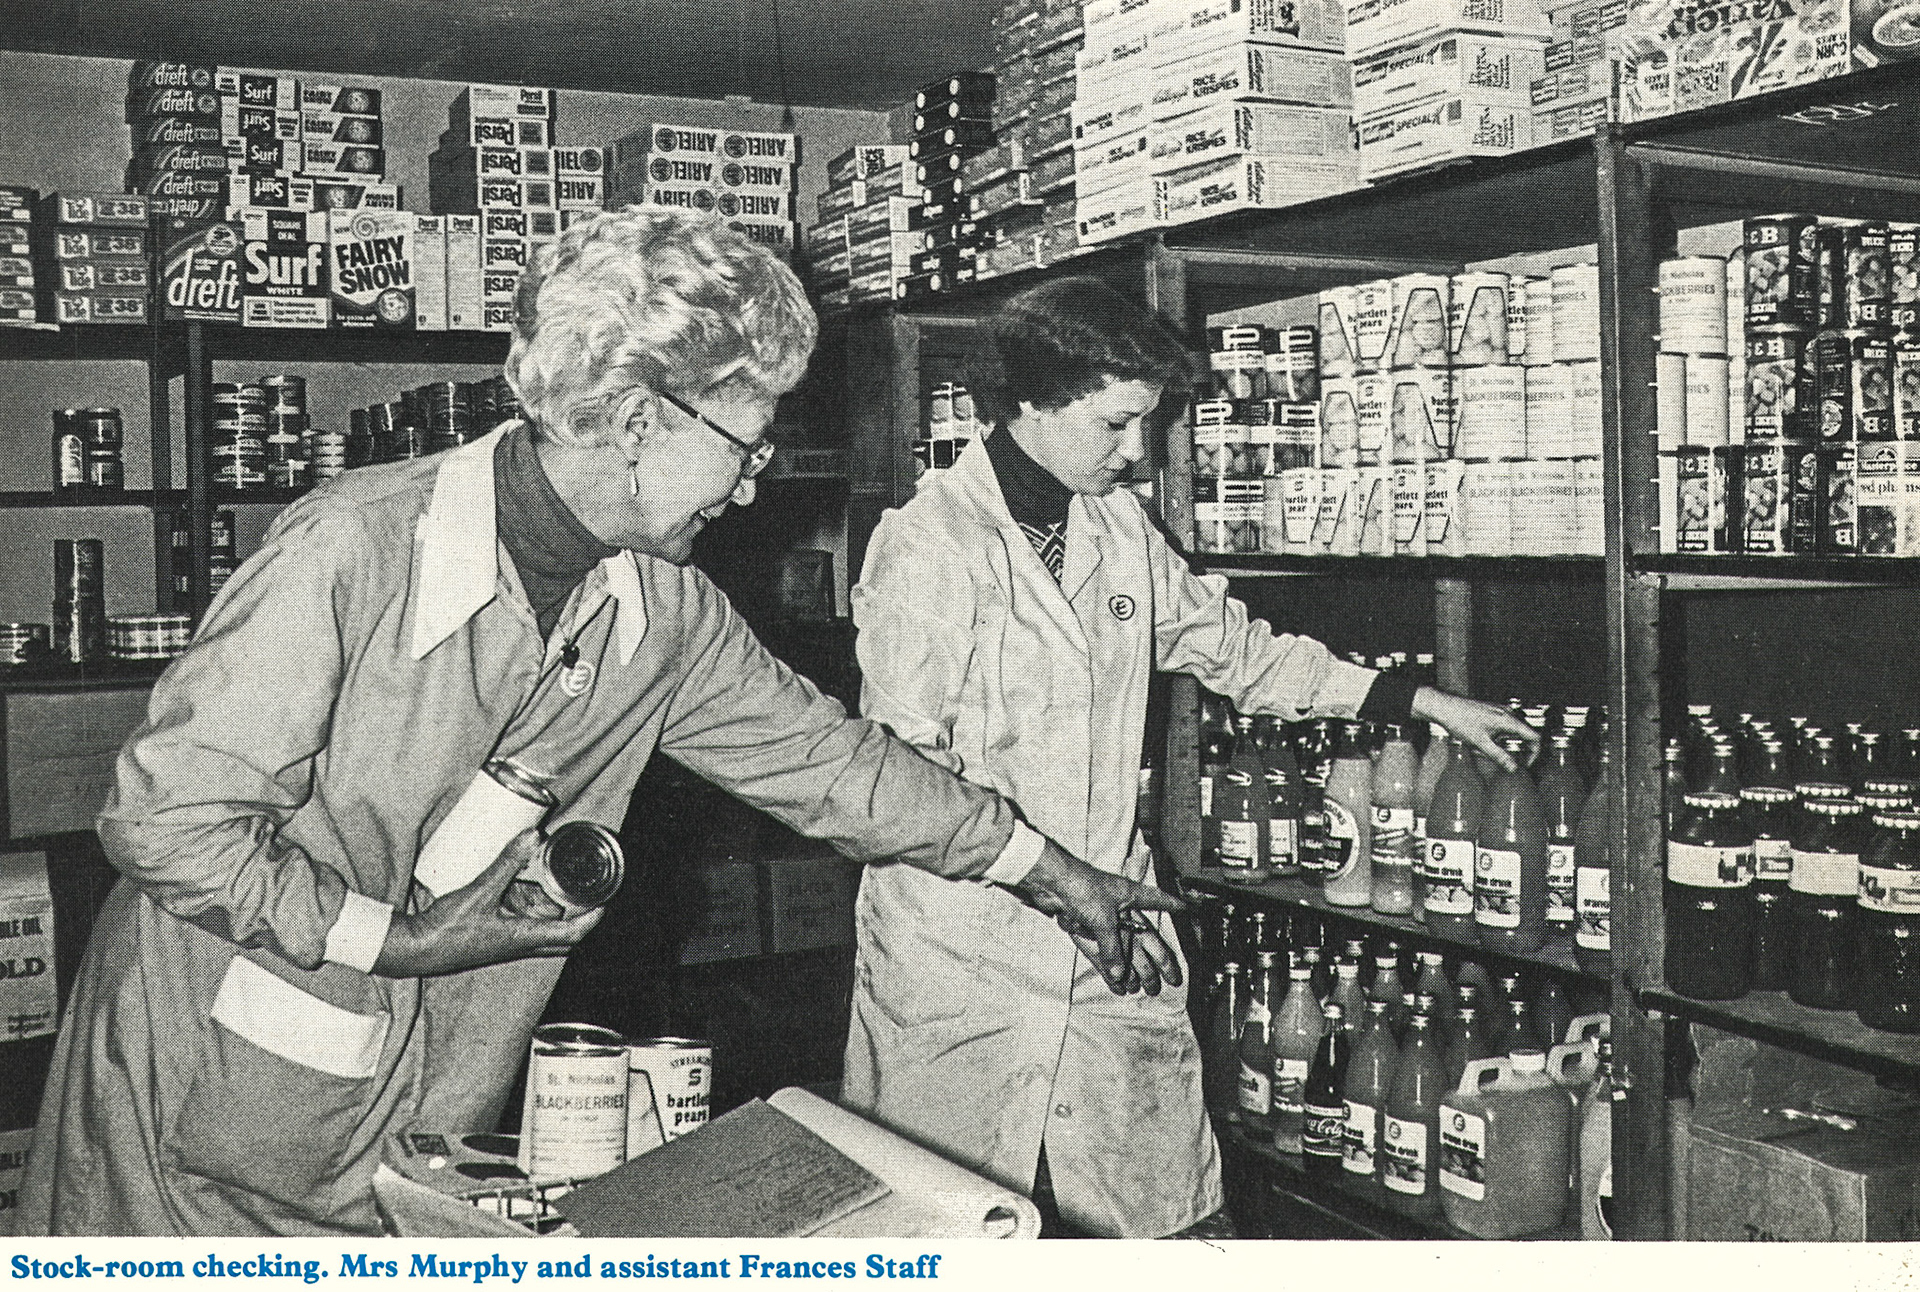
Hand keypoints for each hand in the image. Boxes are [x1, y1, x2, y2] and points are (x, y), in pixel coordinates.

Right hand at [377, 830, 601, 976]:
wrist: (418, 949)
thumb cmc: (448, 929)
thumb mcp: (480, 891)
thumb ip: (506, 863)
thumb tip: (533, 837)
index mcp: (525, 938)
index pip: (572, 933)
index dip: (592, 918)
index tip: (605, 902)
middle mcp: (520, 944)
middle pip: (561, 935)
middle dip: (575, 915)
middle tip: (581, 891)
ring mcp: (507, 943)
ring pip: (541, 928)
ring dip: (546, 907)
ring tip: (548, 879)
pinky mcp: (494, 938)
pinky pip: (520, 924)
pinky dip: (524, 906)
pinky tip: (515, 885)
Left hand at [1011, 841, 1185, 995]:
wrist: (1050, 884)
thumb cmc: (1082, 889)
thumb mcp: (1104, 920)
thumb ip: (1112, 948)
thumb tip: (1118, 975)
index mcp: (1131, 897)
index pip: (1157, 901)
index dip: (1172, 905)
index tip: (1188, 909)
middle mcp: (1121, 909)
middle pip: (1145, 938)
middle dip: (1158, 960)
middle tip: (1171, 979)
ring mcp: (1104, 920)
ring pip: (1126, 949)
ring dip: (1135, 969)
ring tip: (1146, 988)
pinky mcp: (1088, 929)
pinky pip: (1105, 954)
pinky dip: (1110, 969)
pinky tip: (1116, 984)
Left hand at [1412, 686, 1539, 771]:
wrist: (1445, 706)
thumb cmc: (1461, 722)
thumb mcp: (1480, 743)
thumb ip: (1499, 756)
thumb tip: (1514, 769)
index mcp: (1509, 720)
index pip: (1534, 737)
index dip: (1535, 753)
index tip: (1526, 765)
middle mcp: (1508, 713)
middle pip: (1527, 734)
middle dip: (1525, 750)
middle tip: (1516, 764)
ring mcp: (1501, 711)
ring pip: (1516, 730)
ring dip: (1513, 744)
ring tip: (1500, 755)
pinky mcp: (1493, 711)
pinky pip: (1507, 726)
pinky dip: (1505, 737)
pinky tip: (1490, 744)